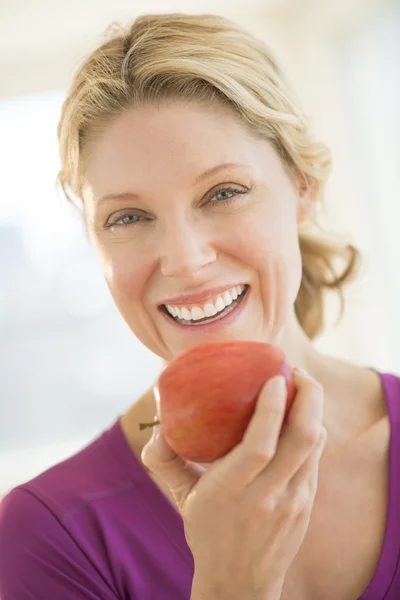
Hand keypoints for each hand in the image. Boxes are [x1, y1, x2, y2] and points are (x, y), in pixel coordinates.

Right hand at [142, 369, 325, 599]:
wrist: (240, 583)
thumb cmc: (207, 532)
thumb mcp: (181, 496)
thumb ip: (165, 458)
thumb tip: (157, 420)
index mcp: (231, 491)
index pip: (261, 445)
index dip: (272, 407)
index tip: (274, 378)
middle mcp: (269, 495)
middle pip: (303, 437)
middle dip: (308, 396)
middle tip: (295, 371)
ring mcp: (294, 501)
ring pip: (315, 445)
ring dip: (312, 409)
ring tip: (298, 387)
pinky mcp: (307, 503)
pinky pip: (315, 456)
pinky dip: (310, 429)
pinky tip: (299, 416)